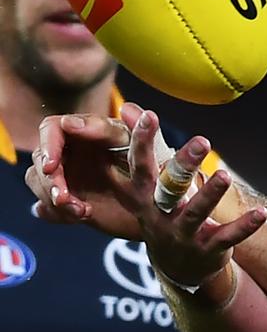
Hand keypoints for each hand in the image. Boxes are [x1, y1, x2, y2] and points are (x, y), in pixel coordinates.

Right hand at [24, 102, 165, 237]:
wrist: (164, 204)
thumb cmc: (156, 166)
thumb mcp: (144, 146)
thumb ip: (123, 129)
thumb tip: (95, 116)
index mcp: (88, 130)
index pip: (52, 128)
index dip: (48, 146)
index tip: (52, 166)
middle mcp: (73, 150)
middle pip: (40, 158)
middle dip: (48, 180)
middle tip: (64, 198)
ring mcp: (67, 175)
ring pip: (38, 182)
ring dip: (53, 198)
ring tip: (82, 212)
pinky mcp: (67, 199)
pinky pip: (46, 206)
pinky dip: (57, 213)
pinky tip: (80, 215)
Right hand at [117, 109, 265, 288]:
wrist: (178, 269)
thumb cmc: (163, 215)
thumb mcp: (148, 188)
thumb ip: (144, 149)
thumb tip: (128, 108)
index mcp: (145, 197)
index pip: (140, 167)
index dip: (141, 142)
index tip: (149, 115)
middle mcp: (161, 215)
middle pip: (169, 188)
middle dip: (183, 166)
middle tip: (202, 141)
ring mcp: (184, 234)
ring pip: (196, 213)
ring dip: (210, 194)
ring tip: (224, 176)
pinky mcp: (208, 249)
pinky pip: (228, 237)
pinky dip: (245, 226)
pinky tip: (261, 213)